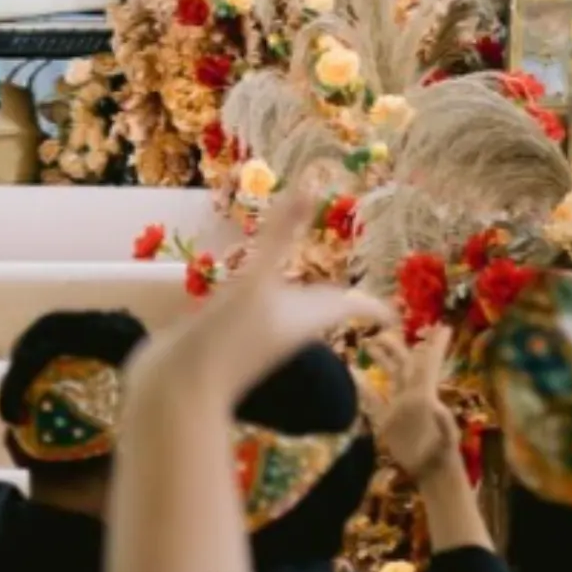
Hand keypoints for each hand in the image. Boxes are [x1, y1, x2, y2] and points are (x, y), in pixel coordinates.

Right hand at [127, 187, 386, 412]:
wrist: (177, 389)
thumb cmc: (226, 338)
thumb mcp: (256, 278)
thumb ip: (281, 233)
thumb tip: (312, 182)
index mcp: (304, 317)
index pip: (351, 308)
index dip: (373, 308)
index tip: (394, 315)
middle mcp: (285, 327)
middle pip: (321, 310)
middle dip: (335, 299)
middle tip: (352, 292)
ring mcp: (255, 336)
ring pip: (287, 313)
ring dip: (298, 297)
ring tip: (302, 283)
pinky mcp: (226, 340)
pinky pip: (253, 315)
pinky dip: (259, 300)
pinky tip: (245, 293)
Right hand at [357, 327, 459, 480]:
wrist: (431, 471)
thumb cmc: (441, 455)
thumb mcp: (446, 440)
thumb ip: (445, 425)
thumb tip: (440, 408)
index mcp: (425, 395)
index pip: (428, 365)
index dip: (435, 346)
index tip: (443, 327)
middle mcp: (412, 395)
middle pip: (404, 364)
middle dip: (395, 346)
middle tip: (382, 330)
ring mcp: (399, 405)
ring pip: (389, 375)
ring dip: (381, 359)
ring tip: (369, 343)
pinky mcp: (386, 419)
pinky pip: (372, 397)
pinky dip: (363, 385)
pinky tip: (352, 374)